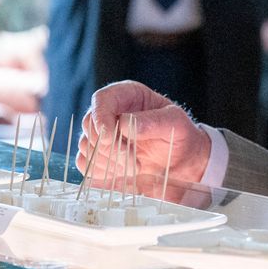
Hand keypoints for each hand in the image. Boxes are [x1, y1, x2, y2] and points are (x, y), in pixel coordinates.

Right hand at [77, 81, 210, 194]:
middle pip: (91, 125)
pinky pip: (86, 164)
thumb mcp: (176, 124)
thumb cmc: (180, 135)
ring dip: (108, 161)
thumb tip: (124, 123)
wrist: (181, 160)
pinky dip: (101, 172)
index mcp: (128, 95)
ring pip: (87, 146)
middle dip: (109, 146)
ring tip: (135, 167)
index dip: (101, 117)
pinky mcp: (99, 155)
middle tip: (133, 160)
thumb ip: (154, 121)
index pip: (102, 99)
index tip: (109, 137)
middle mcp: (111, 112)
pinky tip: (123, 173)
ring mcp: (102, 134)